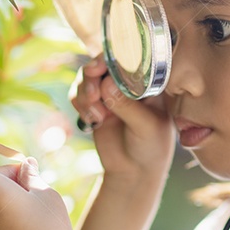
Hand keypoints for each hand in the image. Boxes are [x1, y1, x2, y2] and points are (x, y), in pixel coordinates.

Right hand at [69, 55, 175, 185]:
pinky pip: (78, 93)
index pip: (131, 58)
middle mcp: (128, 82)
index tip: (100, 67)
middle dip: (93, 74)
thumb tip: (107, 83)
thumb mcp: (145, 126)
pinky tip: (93, 120)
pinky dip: (80, 104)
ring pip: (87, 77)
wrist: (134, 172)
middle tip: (93, 93)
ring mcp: (110, 92)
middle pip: (103, 62)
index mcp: (150, 81)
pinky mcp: (95, 104)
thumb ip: (127, 105)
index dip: (113, 57)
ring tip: (96, 115)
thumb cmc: (151, 148)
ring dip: (85, 92)